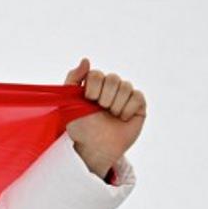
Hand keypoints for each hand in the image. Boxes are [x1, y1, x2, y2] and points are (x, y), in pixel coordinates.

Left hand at [63, 58, 146, 178]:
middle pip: (112, 78)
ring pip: (126, 87)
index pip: (97, 74)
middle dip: (104, 97)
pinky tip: (121, 119)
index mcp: (93, 86)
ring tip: (110, 116)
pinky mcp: (138, 105)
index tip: (88, 100)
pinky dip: (127, 109)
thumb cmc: (80, 128)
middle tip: (100, 110)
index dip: (93, 87)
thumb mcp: (68, 104)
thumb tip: (86, 59)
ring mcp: (125, 96)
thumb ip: (73, 79)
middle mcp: (110, 88)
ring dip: (115, 105)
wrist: (94, 149)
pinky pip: (137, 97)